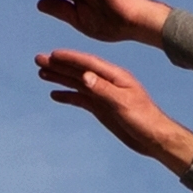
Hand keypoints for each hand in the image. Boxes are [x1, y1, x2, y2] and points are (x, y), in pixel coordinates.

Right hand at [40, 48, 192, 167]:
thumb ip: (103, 89)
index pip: (88, 64)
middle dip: (59, 65)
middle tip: (38, 59)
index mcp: (115, 76)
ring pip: (77, 83)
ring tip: (41, 73)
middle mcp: (107, 82)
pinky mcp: (102, 108)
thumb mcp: (122, 103)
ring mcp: (104, 95)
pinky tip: (55, 94)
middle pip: (79, 71)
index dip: (70, 58)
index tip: (52, 54)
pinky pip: (81, 99)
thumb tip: (84, 76)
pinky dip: (68, 95)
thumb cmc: (143, 119)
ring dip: (60, 77)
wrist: (154, 138)